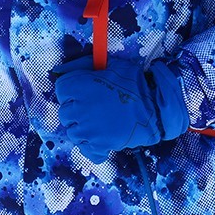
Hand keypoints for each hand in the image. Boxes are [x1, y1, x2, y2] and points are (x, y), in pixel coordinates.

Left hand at [53, 57, 188, 161]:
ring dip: (83, 128)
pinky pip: (85, 150)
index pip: (61, 89)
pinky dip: (92, 147)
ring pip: (72, 132)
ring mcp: (87, 130)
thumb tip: (59, 69)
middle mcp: (78, 109)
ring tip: (100, 123)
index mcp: (78, 87)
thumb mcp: (110, 65)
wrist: (155, 108)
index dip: (73, 90)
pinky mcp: (98, 145)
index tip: (84, 91)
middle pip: (65, 112)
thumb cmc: (133, 83)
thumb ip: (82, 65)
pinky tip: (102, 139)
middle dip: (76, 110)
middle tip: (95, 107)